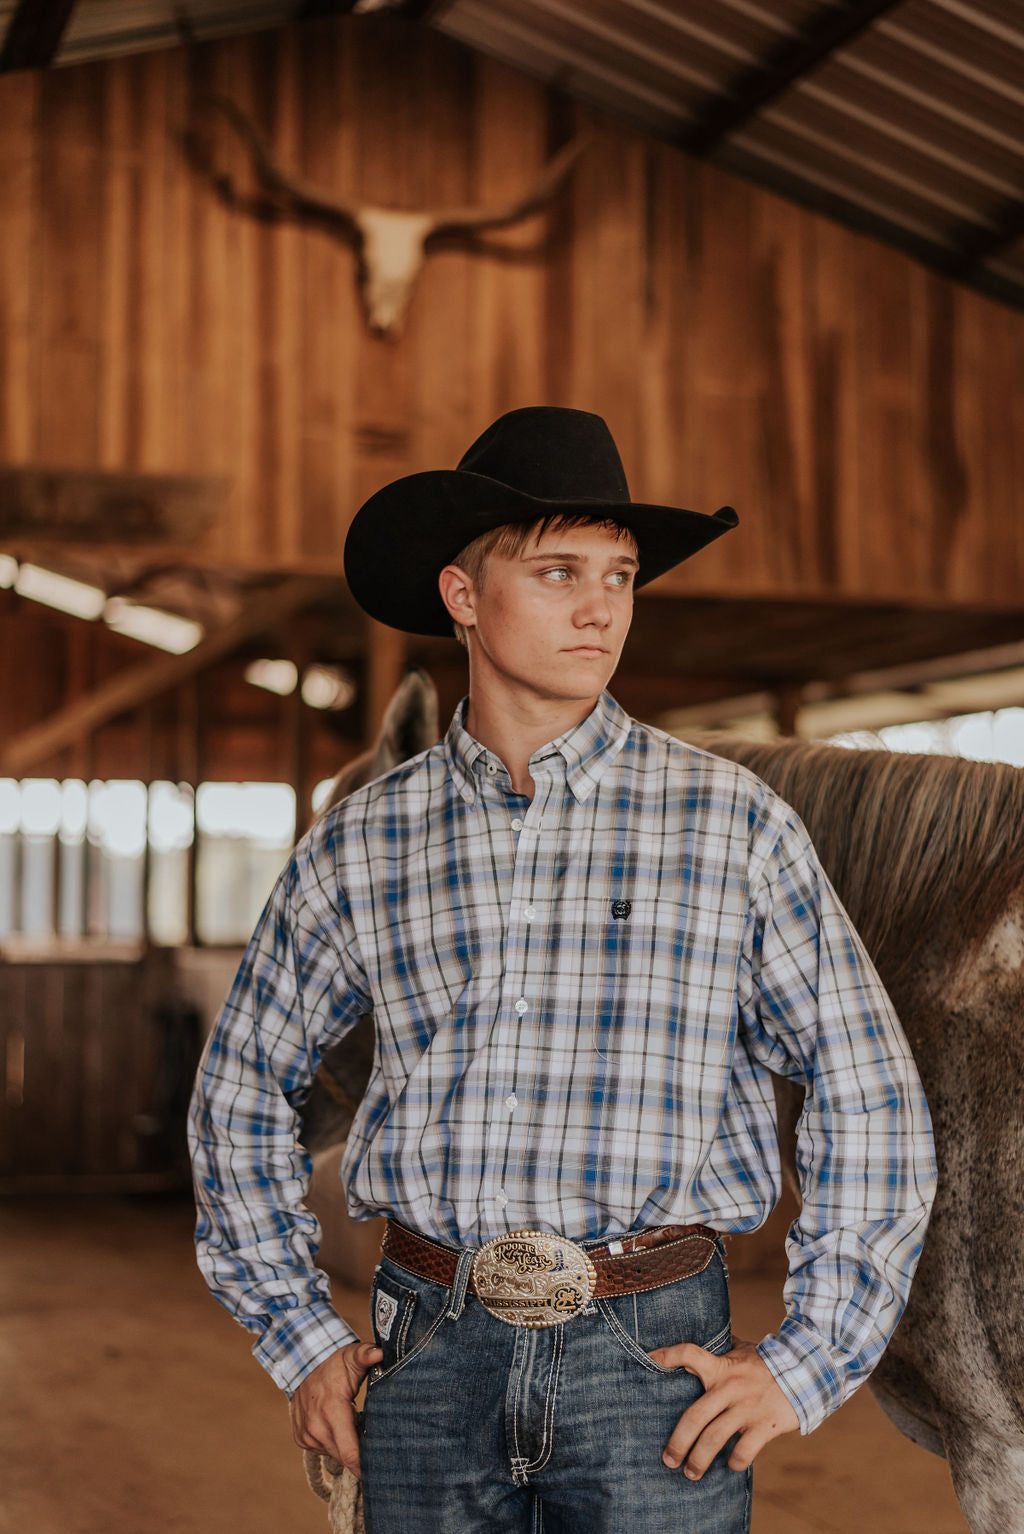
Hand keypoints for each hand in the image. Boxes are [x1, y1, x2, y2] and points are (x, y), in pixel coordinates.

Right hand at [289, 1340, 383, 1477]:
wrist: (301, 1364)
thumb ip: (366, 1355)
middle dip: (361, 1458)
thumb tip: (380, 1352)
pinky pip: (323, 1449)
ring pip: (334, 1454)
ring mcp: (306, 1435)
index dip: (366, 1467)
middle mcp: (316, 1427)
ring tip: (357, 1430)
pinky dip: (333, 1443)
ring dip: (346, 1448)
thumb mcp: (351, 1356)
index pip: (350, 1453)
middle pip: (345, 1458)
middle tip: (379, 1452)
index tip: (382, 1471)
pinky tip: (339, 1428)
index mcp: (332, 1411)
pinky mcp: (301, 1438)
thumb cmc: (333, 1363)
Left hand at [650, 1337, 798, 1478]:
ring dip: (699, 1461)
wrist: (808, 1370)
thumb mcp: (742, 1351)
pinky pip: (744, 1452)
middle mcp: (731, 1387)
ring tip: (691, 1473)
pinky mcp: (766, 1425)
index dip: (667, 1355)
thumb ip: (721, 1352)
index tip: (648, 1359)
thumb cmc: (767, 1362)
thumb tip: (700, 1345)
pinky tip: (729, 1466)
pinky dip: (734, 1463)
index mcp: (722, 1367)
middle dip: (678, 1442)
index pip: (689, 1353)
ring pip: (714, 1439)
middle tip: (668, 1459)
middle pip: (695, 1416)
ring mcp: (748, 1408)